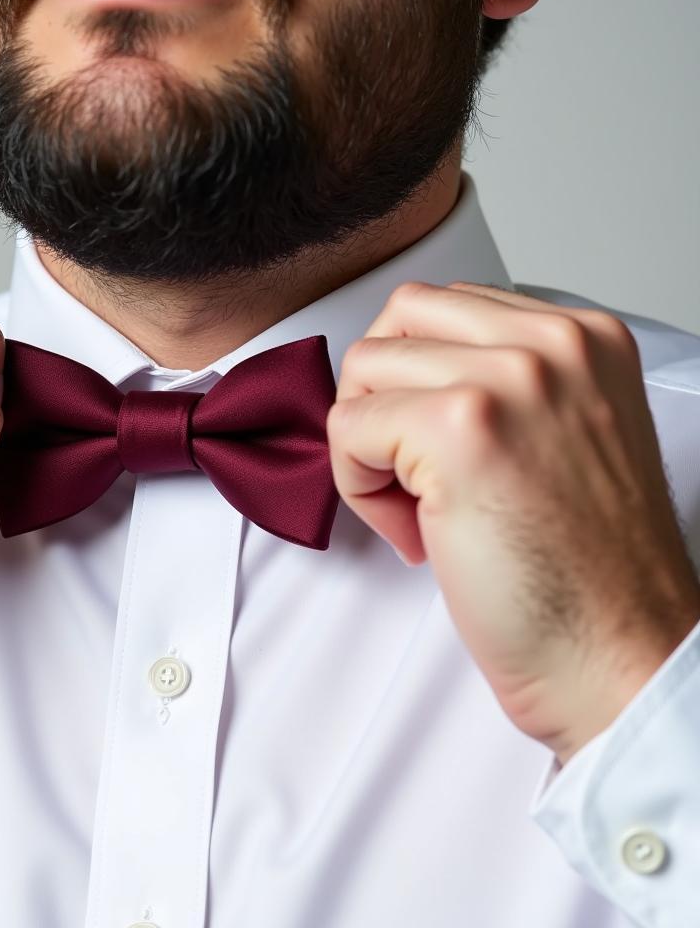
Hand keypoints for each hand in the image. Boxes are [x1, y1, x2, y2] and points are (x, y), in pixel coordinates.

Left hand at [327, 280, 699, 762]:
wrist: (619, 658)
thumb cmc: (582, 570)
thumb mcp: (564, 435)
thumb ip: (499, 382)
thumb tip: (399, 367)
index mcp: (582, 337)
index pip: (445, 308)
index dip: (419, 382)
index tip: (446, 452)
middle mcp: (554, 343)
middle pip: (398, 320)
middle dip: (382, 395)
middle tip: (410, 468)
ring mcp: (510, 380)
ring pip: (364, 368)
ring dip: (368, 442)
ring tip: (417, 506)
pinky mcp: (459, 429)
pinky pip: (346, 426)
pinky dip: (357, 484)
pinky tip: (414, 532)